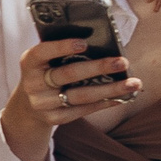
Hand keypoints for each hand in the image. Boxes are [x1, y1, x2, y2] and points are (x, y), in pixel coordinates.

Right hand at [0, 37, 140, 160]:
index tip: (84, 43)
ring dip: (110, 89)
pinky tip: (122, 96)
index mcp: (29, 63)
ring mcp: (43, 103)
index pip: (42, 53)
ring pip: (81, 95)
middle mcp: (33, 84)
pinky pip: (84, 110)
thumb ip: (61, 52)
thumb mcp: (43, 61)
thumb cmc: (44, 74)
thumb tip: (100, 42)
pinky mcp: (55, 118)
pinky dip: (105, 103)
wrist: (27, 107)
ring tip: (133, 83)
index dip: (61, 47)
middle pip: (68, 75)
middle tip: (122, 62)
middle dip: (97, 67)